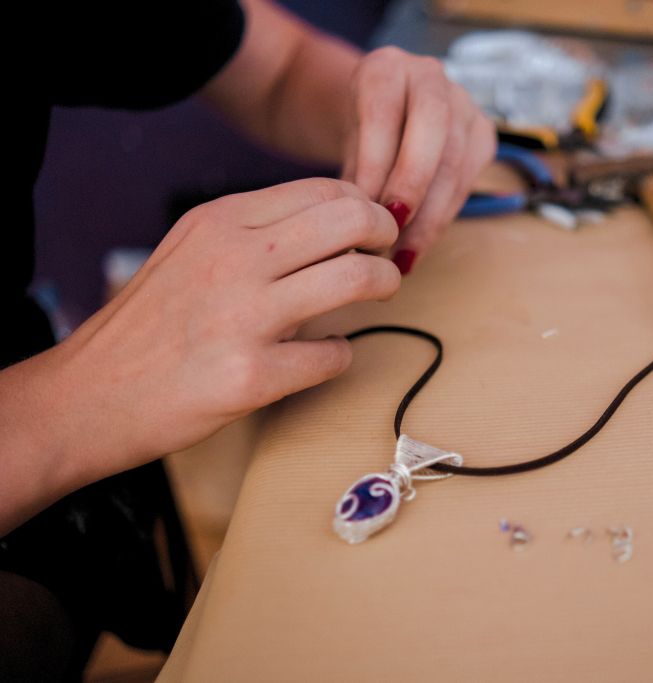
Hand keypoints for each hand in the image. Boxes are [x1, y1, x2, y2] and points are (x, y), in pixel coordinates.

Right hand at [19, 179, 399, 493]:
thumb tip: (335, 224)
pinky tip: (324, 355)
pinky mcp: (251, 375)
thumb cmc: (149, 325)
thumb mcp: (191, 251)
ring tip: (378, 296)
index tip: (372, 232)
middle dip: (387, 237)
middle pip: (352, 221)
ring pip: (357, 279)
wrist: (87, 395)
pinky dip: (341, 354)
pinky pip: (334, 355)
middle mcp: (234, 257)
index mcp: (220, 220)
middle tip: (388, 259)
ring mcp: (243, 316)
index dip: (365, 209)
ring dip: (383, 286)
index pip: (324, 191)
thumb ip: (255, 233)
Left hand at [338, 46, 495, 273]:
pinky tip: (420, 245)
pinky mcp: (482, 134)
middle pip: (434, 127)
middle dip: (414, 184)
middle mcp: (430, 77)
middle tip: (393, 229)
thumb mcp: (345, 147)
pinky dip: (443, 217)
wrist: (382, 119)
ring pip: (456, 160)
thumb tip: (358, 231)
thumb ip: (354, 179)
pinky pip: (468, 180)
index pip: (385, 113)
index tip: (366, 210)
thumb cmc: (359, 135)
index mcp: (386, 67)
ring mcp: (463, 103)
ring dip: (430, 214)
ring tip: (404, 254)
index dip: (377, 165)